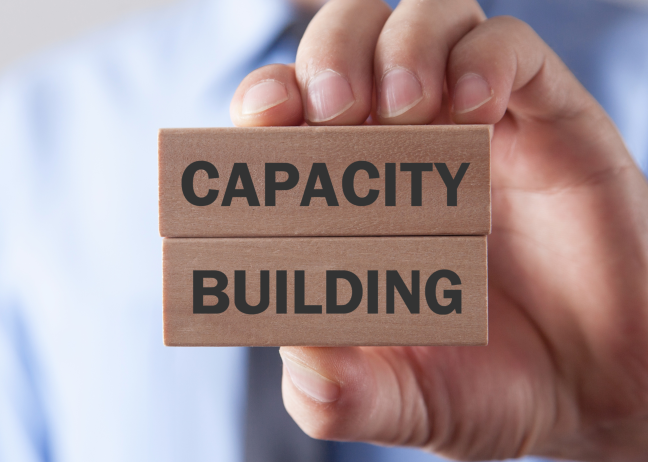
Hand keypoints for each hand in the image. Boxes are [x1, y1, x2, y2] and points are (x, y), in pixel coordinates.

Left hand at [230, 0, 647, 459]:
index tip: (264, 120)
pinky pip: (507, 45)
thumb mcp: (402, 403)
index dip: (264, 100)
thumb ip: (341, 396)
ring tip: (405, 110)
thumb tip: (295, 358)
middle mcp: (401, 149)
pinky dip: (481, 58)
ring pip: (420, 20)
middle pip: (342, 45)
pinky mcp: (544, 117)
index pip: (284, 115)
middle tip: (332, 108)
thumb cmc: (488, 387)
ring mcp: (472, 127)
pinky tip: (471, 108)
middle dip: (325, 55)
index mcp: (348, 198)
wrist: (598, 390)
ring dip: (398, 46)